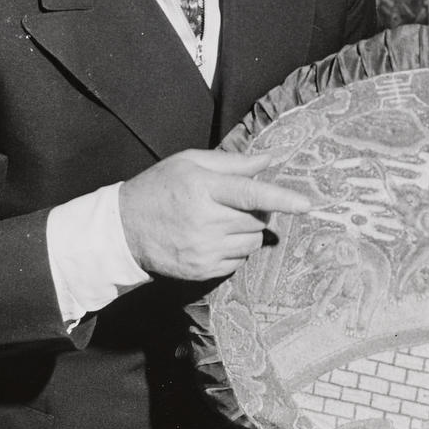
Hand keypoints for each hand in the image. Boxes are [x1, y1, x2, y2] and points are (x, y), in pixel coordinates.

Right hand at [119, 149, 313, 281]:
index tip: (306, 205)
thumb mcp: (190, 163)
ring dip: (247, 231)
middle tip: (235, 204)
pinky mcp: (201, 270)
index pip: (250, 193)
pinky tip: (213, 238)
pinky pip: (238, 260)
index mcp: (203, 188)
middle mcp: (205, 221)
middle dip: (257, 212)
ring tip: (222, 221)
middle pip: (256, 220)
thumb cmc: (160, 188)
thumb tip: (269, 158)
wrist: (122, 229)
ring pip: (252, 242)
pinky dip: (235, 249)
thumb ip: (233, 162)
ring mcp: (203, 249)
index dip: (281, 198)